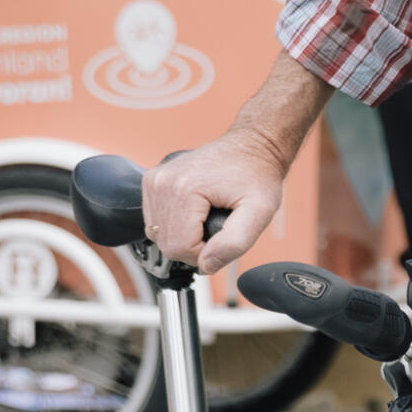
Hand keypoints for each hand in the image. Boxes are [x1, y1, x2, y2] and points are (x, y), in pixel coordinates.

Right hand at [146, 128, 286, 272]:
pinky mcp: (152, 182)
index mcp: (183, 189)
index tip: (224, 235)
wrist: (252, 147)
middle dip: (194, 245)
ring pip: (158, 234)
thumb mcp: (259, 212)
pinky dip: (176, 224)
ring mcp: (154, 180)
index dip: (205, 253)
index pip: (179, 249)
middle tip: (219, 226)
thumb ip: (234, 243)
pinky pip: (156, 221)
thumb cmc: (257, 176)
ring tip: (209, 217)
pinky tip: (197, 212)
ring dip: (184, 235)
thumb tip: (206, 264)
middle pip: (166, 244)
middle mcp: (161, 182)